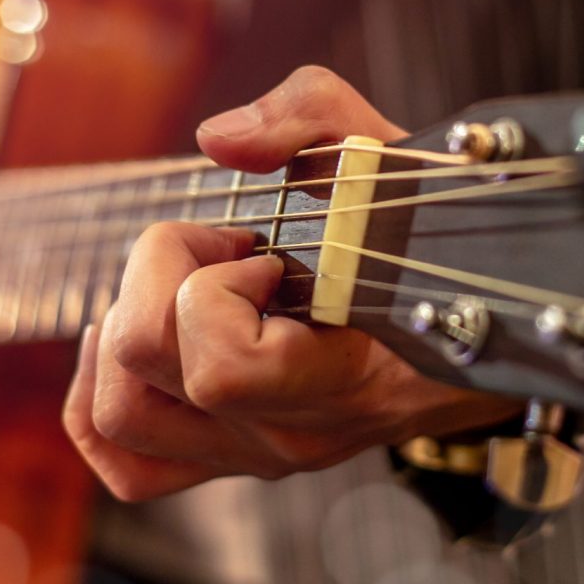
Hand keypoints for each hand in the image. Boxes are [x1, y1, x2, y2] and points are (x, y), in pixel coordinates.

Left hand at [63, 66, 519, 499]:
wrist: (481, 330)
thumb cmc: (430, 241)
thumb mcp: (387, 154)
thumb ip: (310, 118)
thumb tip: (217, 138)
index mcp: (341, 378)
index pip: (222, 367)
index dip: (215, 285)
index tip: (262, 248)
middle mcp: (292, 433)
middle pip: (145, 366)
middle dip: (158, 275)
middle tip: (221, 246)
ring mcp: (259, 455)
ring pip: (118, 417)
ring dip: (125, 331)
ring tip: (179, 287)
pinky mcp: (234, 458)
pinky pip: (127, 464)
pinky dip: (102, 401)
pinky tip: (130, 344)